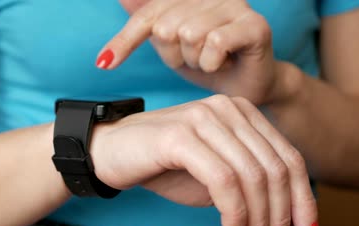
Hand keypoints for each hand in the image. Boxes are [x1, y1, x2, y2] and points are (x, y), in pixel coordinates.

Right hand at [90, 95, 318, 225]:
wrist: (110, 152)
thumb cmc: (163, 166)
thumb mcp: (216, 175)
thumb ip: (250, 184)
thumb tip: (288, 216)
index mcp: (242, 113)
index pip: (289, 158)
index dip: (303, 201)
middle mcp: (228, 109)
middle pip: (276, 169)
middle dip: (281, 217)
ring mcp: (204, 118)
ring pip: (253, 176)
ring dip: (259, 221)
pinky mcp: (181, 135)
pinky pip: (223, 181)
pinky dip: (234, 214)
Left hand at [96, 0, 279, 104]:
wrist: (247, 85)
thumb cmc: (208, 62)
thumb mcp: (171, 45)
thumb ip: (147, 20)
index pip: (147, 16)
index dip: (125, 41)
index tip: (105, 64)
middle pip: (166, 27)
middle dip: (176, 56)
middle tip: (196, 60)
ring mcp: (234, 5)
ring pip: (189, 35)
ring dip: (196, 61)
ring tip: (211, 61)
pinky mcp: (253, 23)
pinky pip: (214, 43)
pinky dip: (212, 63)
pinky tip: (224, 63)